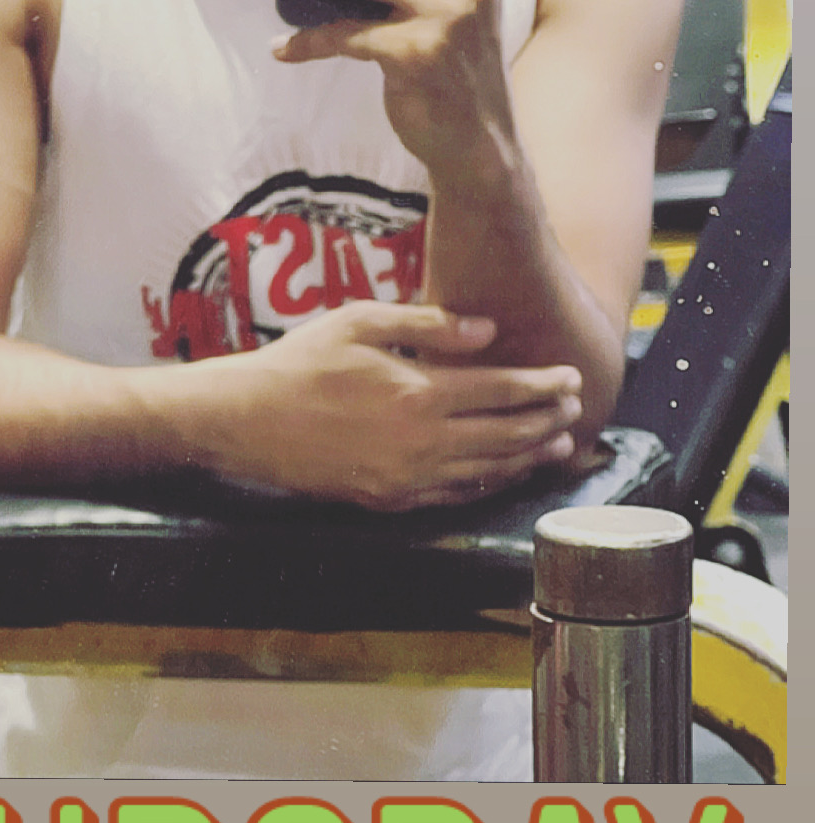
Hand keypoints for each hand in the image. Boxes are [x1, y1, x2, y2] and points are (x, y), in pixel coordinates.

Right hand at [170, 301, 582, 510]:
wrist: (247, 419)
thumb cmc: (301, 361)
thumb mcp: (361, 321)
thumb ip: (429, 324)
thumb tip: (487, 330)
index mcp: (418, 394)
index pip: (503, 390)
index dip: (543, 384)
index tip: (570, 376)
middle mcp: (421, 443)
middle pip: (506, 434)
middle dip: (547, 420)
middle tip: (575, 408)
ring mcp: (407, 478)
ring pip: (488, 471)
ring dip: (528, 457)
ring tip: (558, 444)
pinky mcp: (390, 501)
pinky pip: (455, 496)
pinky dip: (489, 484)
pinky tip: (505, 472)